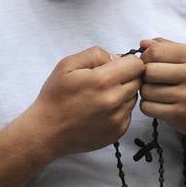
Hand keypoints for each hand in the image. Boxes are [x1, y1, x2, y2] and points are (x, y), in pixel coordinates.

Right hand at [27, 46, 144, 158]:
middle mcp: (114, 100)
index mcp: (103, 81)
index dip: (127, 62)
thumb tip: (116, 58)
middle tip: (106, 81)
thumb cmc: (55, 97)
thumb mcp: (67, 65)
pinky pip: (128, 114)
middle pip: (138, 81)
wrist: (47, 132)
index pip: (137, 65)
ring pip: (133, 97)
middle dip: (126, 77)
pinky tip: (100, 111)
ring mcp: (117, 118)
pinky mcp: (118, 132)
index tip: (115, 66)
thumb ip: (95, 54)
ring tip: (101, 97)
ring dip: (123, 94)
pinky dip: (119, 110)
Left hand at [139, 38, 185, 140]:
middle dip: (144, 76)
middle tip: (152, 81)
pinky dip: (148, 107)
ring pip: (146, 91)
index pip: (155, 51)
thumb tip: (143, 43)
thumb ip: (164, 47)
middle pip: (149, 71)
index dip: (145, 58)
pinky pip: (147, 107)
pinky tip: (159, 105)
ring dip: (145, 93)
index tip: (149, 64)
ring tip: (157, 93)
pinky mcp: (180, 113)